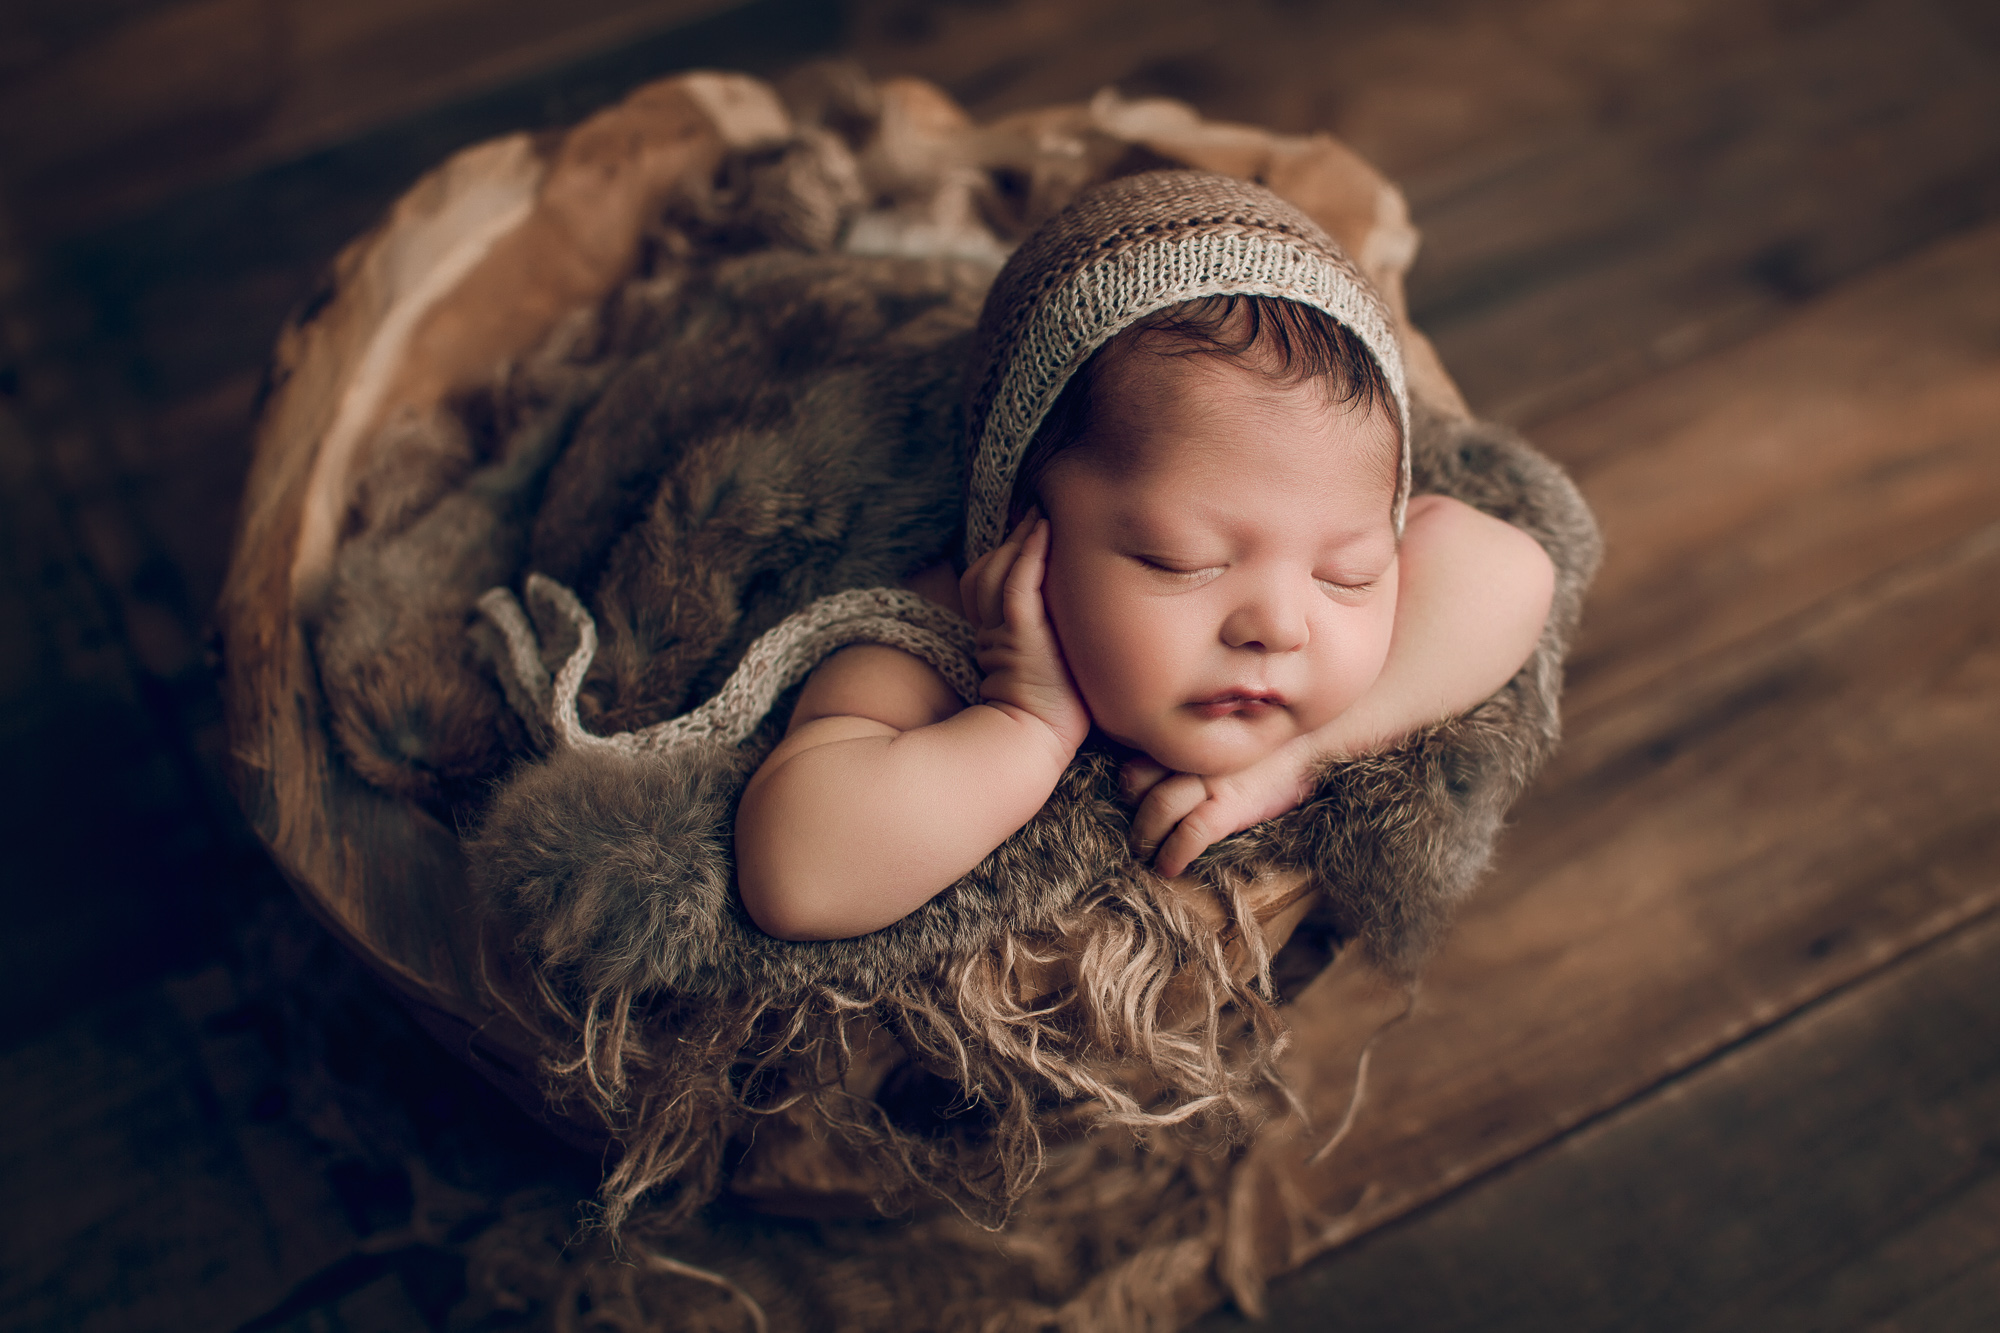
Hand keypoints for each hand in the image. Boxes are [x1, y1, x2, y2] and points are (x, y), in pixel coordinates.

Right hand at [960, 513, 1091, 752]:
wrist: (1039, 743)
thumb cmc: (1052, 715)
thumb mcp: (1045, 668)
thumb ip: (1043, 641)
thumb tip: (1067, 621)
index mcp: (994, 640)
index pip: (984, 586)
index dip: (1002, 559)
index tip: (1026, 533)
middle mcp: (992, 632)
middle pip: (988, 572)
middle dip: (1009, 542)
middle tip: (1035, 513)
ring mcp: (1004, 632)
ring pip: (998, 572)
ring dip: (1019, 540)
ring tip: (1040, 514)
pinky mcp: (1020, 634)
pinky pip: (1019, 583)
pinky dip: (1028, 553)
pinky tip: (1043, 529)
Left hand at [1121, 737, 1318, 877]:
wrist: (1315, 742)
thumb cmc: (1268, 742)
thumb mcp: (1223, 738)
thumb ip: (1194, 749)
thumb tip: (1164, 773)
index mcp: (1187, 738)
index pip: (1136, 759)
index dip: (1130, 786)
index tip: (1133, 804)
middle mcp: (1192, 755)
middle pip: (1136, 780)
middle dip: (1130, 812)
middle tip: (1135, 836)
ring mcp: (1211, 779)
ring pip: (1157, 807)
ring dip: (1144, 837)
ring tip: (1145, 854)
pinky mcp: (1232, 805)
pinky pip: (1192, 832)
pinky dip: (1174, 853)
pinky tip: (1169, 868)